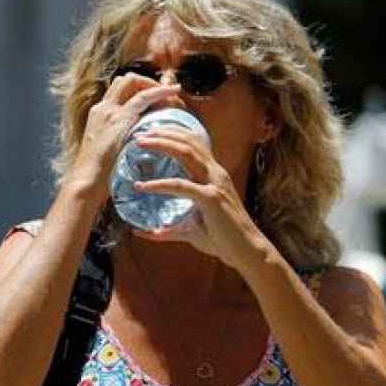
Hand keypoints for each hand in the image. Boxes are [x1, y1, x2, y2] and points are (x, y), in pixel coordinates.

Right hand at [70, 76, 181, 201]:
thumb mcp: (107, 151)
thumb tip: (137, 141)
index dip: (138, 88)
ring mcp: (110, 111)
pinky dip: (161, 91)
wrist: (87, 181)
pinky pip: (144, 97)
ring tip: (172, 92)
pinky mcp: (120, 118)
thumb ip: (119, 140)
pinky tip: (173, 92)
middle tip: (165, 92)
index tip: (154, 96)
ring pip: (133, 82)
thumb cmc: (98, 175)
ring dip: (154, 84)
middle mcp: (102, 108)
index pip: (118, 90)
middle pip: (125, 81)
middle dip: (147, 82)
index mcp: (98, 114)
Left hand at [130, 127, 270, 270]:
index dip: (173, 134)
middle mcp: (216, 174)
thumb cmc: (222, 240)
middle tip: (139, 134)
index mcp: (213, 175)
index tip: (150, 132)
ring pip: (186, 153)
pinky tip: (142, 186)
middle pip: (189, 141)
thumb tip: (142, 232)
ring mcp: (214, 183)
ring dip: (161, 144)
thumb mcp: (190, 230)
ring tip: (141, 143)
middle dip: (164, 132)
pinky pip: (180, 186)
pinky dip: (158, 185)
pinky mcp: (211, 198)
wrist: (245, 252)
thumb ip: (167, 229)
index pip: (194, 144)